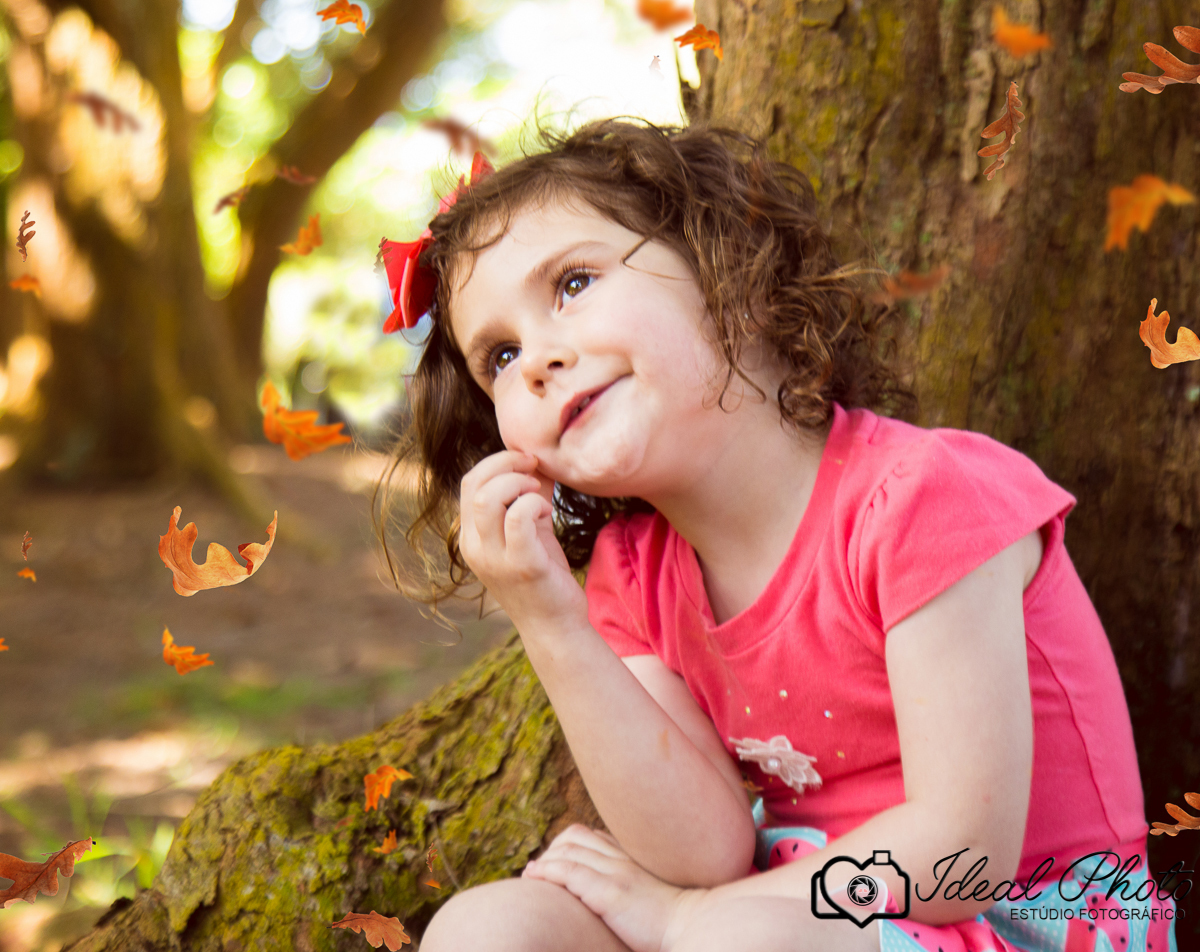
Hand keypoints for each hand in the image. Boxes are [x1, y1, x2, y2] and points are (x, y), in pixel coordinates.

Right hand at [458, 450, 588, 635]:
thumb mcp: (531, 531)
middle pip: (475, 484)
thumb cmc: (543, 576)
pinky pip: (519, 517)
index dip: (498, 462)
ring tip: (538, 493)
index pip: (469, 483)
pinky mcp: (522, 565)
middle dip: (508, 464)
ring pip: (489, 498)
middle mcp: (475, 547)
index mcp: (471, 537)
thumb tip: (538, 461)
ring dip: (519, 484)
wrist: (555, 626)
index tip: (528, 461)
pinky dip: (534, 503)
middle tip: (535, 470)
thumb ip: (528, 497)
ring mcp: (495, 558)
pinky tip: (547, 513)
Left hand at [521, 824, 709, 951]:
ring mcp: (615, 872)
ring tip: (529, 875)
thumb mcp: (647, 895)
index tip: (550, 862)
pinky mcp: (610, 891)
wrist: (692, 926)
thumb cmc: (671, 921)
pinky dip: (546, 871)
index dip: (564, 845)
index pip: (588, 835)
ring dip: (543, 861)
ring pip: (567, 850)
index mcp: (630, 857)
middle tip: (535, 871)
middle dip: (550, 850)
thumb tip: (609, 902)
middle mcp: (621, 858)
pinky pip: (569, 871)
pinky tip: (533, 877)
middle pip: (573, 837)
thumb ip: (628, 888)